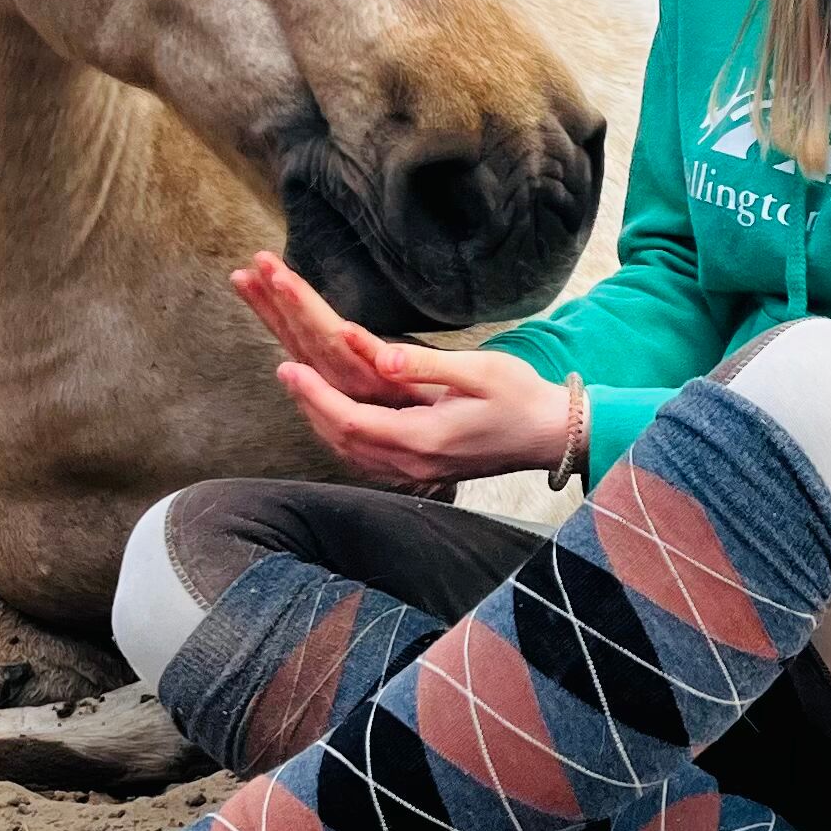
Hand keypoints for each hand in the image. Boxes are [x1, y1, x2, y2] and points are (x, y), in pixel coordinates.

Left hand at [230, 255, 572, 491]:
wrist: (551, 437)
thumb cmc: (521, 397)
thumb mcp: (480, 371)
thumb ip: (426, 366)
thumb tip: (381, 359)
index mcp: (424, 439)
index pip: (350, 420)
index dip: (314, 395)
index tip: (286, 367)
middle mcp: (411, 463)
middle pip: (339, 437)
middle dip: (304, 399)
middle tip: (279, 366)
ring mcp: (412, 471)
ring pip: (346, 449)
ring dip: (315, 415)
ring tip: (292, 381)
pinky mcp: (416, 469)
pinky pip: (361, 454)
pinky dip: (336, 429)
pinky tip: (327, 408)